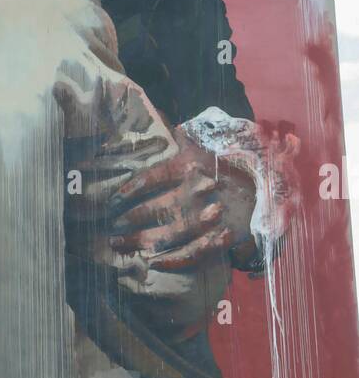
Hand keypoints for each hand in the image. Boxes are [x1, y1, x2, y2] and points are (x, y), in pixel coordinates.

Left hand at [108, 129, 255, 270]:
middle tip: (111, 226)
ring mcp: (212, 217)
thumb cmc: (227, 165)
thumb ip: (181, 136)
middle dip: (130, 219)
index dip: (129, 191)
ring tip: (119, 244)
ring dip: (141, 241)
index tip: (112, 201)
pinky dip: (170, 261)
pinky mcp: (222, 238)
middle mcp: (201, 190)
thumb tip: (157, 115)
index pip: (153, 177)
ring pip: (170, 234)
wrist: (267, 187)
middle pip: (157, 208)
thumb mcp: (205, 146)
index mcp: (193, 165)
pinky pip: (192, 254)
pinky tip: (151, 261)